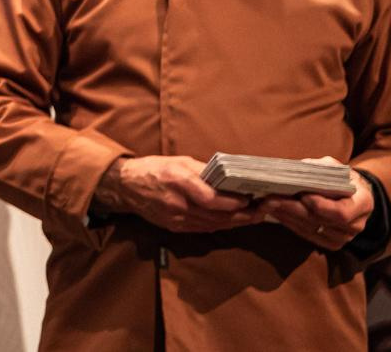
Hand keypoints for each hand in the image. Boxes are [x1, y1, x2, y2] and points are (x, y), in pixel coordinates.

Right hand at [92, 156, 265, 232]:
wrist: (126, 186)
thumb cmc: (155, 168)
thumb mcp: (179, 161)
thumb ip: (204, 170)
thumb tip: (231, 177)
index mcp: (178, 182)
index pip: (212, 199)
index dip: (234, 203)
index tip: (251, 198)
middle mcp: (177, 204)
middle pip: (217, 216)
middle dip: (243, 215)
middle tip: (263, 211)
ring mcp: (176, 219)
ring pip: (214, 225)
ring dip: (236, 223)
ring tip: (254, 216)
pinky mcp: (175, 228)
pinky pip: (204, 229)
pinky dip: (221, 226)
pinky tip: (233, 221)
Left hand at [258, 157, 373, 249]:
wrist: (354, 196)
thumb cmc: (342, 178)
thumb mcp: (335, 168)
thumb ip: (320, 169)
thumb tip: (296, 169)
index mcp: (363, 203)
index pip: (341, 213)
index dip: (320, 206)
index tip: (302, 194)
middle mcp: (356, 225)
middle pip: (320, 221)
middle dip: (292, 209)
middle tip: (270, 198)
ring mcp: (344, 238)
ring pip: (310, 229)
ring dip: (286, 216)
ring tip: (267, 204)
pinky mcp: (331, 244)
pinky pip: (307, 236)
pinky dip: (290, 224)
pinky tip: (276, 213)